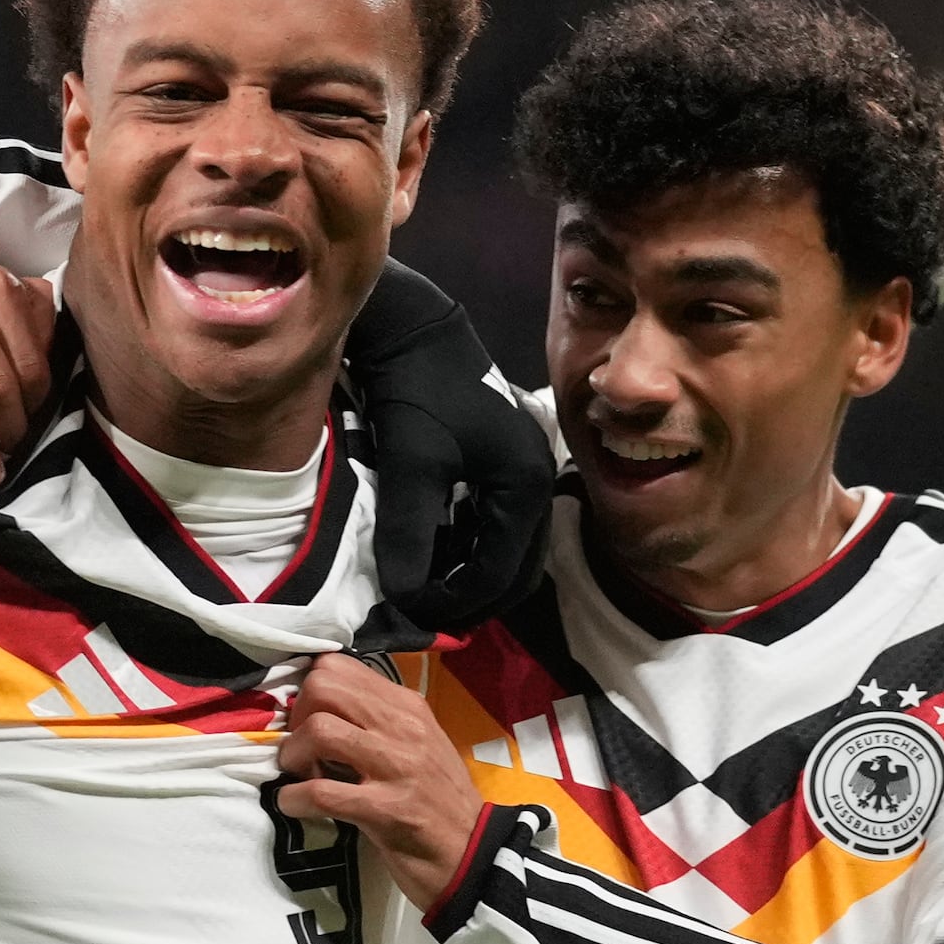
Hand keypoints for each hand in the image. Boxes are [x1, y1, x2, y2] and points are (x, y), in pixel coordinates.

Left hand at [271, 653, 489, 900]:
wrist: (473, 853)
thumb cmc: (438, 799)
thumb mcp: (415, 744)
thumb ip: (374, 721)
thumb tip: (319, 709)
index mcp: (407, 706)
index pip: (339, 666)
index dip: (309, 693)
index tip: (308, 721)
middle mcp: (403, 726)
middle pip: (324, 688)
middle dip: (296, 717)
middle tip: (300, 748)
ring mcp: (397, 766)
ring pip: (320, 731)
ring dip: (293, 755)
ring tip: (298, 775)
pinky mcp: (386, 809)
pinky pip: (321, 792)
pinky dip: (294, 798)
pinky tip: (295, 804)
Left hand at [342, 260, 552, 636]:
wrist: (414, 327)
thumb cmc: (416, 391)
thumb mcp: (408, 466)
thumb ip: (409, 535)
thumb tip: (404, 601)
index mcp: (526, 485)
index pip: (497, 572)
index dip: (453, 602)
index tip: (409, 613)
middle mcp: (539, 482)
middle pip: (516, 570)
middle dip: (471, 599)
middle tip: (422, 617)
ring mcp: (527, 472)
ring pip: (509, 551)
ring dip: (471, 577)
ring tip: (424, 589)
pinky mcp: (507, 464)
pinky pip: (498, 526)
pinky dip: (470, 549)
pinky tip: (432, 552)